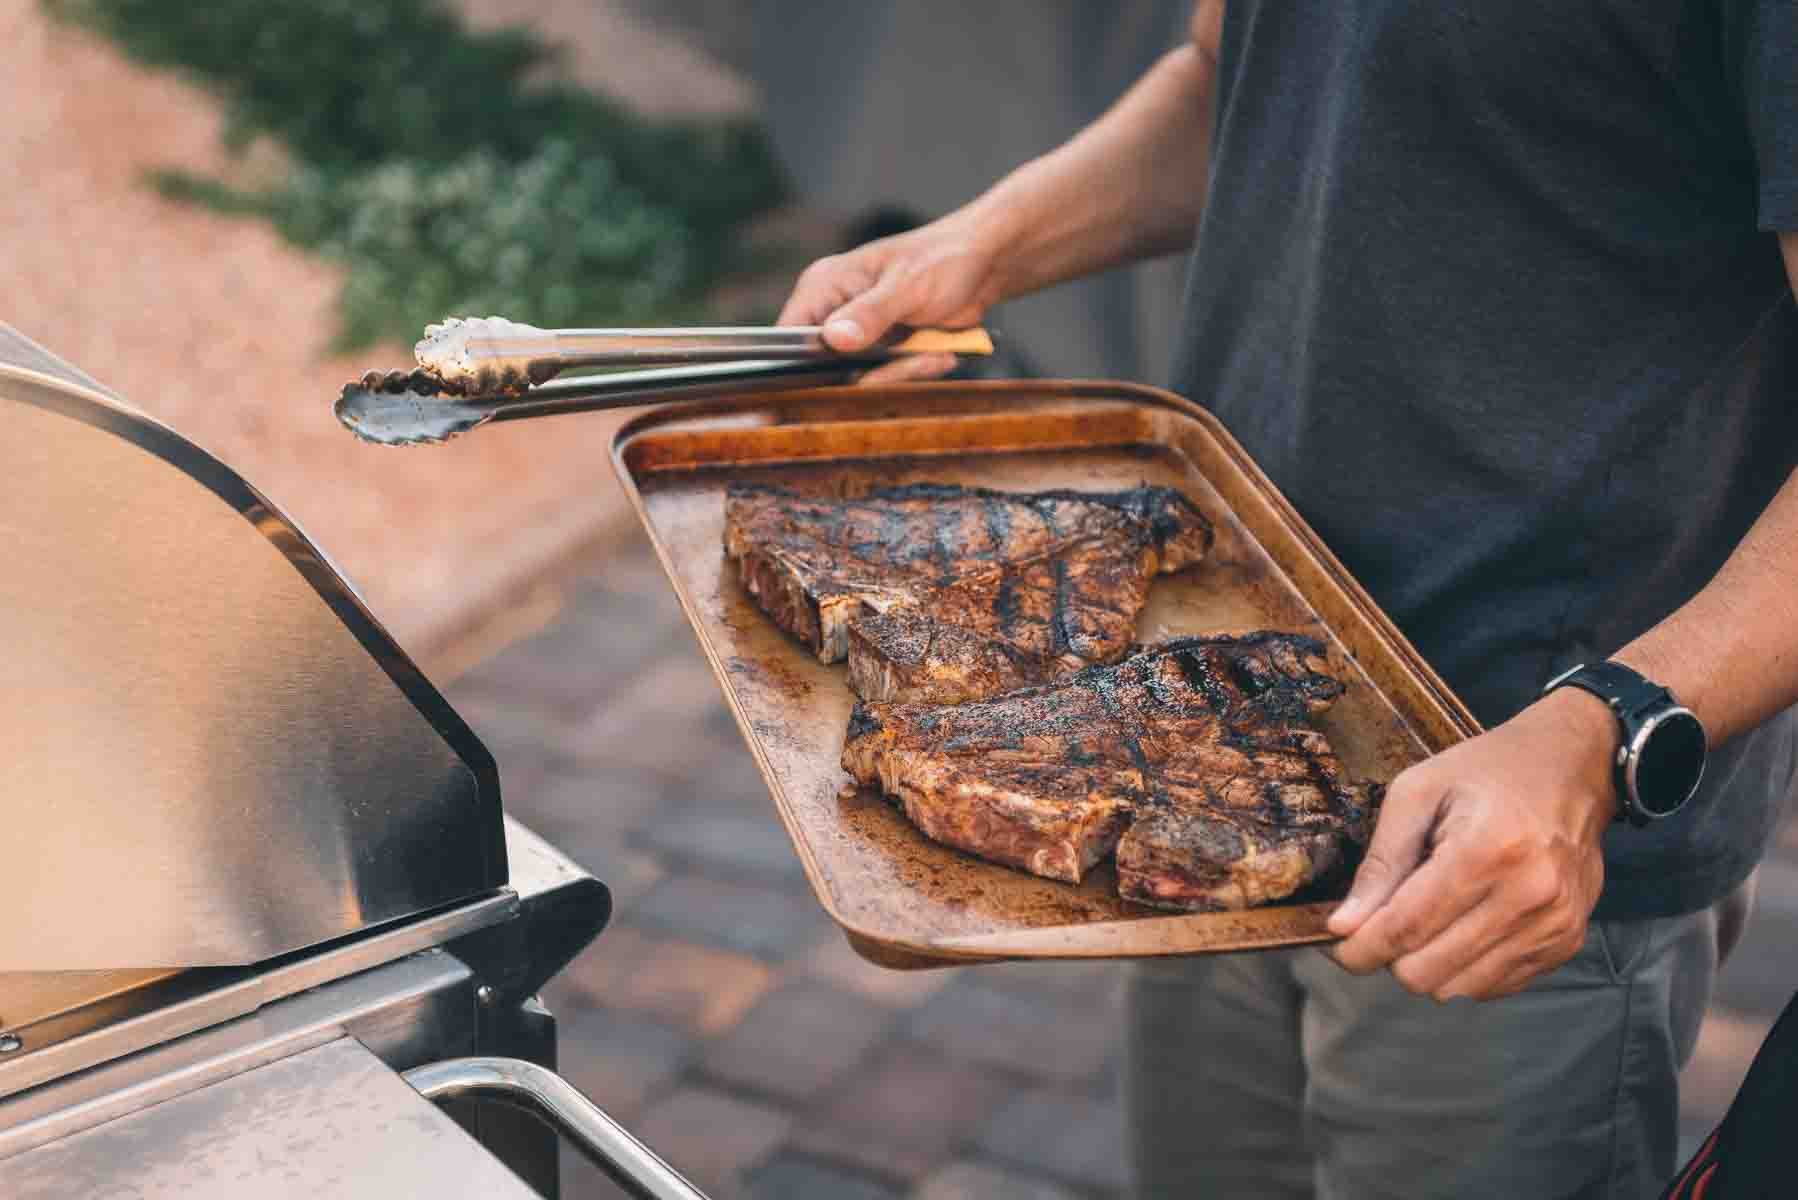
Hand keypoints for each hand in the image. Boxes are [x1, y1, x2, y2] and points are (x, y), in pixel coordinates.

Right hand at [777, 210, 1008, 383]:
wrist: (985, 267)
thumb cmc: (943, 260)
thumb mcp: (905, 288)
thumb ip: (869, 314)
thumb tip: (833, 339)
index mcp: (823, 286)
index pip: (791, 336)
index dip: (809, 362)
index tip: (847, 372)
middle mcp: (835, 310)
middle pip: (829, 367)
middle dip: (876, 370)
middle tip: (913, 355)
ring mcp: (860, 332)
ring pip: (863, 377)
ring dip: (903, 372)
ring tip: (933, 350)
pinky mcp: (884, 348)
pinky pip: (888, 377)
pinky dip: (916, 370)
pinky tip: (938, 351)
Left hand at [1326, 687, 1616, 999]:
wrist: (1575, 767)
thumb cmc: (1488, 772)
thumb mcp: (1417, 793)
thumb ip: (1380, 862)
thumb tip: (1343, 925)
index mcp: (1486, 851)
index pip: (1405, 929)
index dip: (1358, 949)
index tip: (1335, 946)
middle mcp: (1528, 896)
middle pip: (1427, 971)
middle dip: (1389, 955)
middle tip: (1382, 921)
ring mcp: (1553, 925)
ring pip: (1458, 988)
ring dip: (1426, 963)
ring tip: (1427, 917)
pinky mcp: (1566, 942)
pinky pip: (1493, 986)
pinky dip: (1464, 967)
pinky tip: (1462, 924)